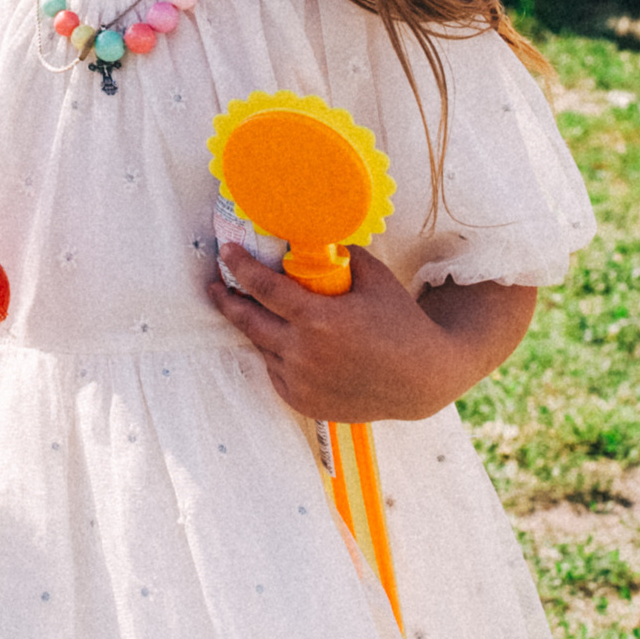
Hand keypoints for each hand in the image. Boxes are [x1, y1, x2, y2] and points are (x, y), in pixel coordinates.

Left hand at [203, 244, 518, 422]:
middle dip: (226, 300)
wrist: (423, 380)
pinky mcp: (303, 402)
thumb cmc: (402, 324)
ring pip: (261, 346)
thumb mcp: (375, 280)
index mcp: (319, 320)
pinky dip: (275, 354)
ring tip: (252, 310)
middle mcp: (303, 353)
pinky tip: (283, 341)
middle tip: (216, 286)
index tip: (226, 253)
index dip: (240, 267)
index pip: (263, 287)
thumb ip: (343, 256)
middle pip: (247, 321)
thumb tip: (316, 236)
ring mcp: (301, 381)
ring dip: (255, 327)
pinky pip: (275, 371)